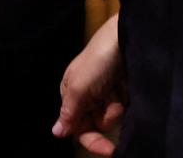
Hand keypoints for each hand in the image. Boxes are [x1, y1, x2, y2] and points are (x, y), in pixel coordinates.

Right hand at [53, 14, 124, 154]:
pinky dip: (126, 98)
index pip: (77, 127)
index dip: (92, 141)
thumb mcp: (80, 87)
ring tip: (119, 86)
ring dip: (118, 105)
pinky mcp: (123, 88)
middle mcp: (88, 95)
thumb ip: (69, 112)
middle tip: (113, 100)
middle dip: (107, 116)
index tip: (109, 151)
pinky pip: (125, 107)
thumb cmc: (98, 61)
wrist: (127, 37)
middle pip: (97, 124)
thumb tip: (55, 133)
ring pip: (113, 116)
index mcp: (71, 93)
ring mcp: (106, 91)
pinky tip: (126, 85)